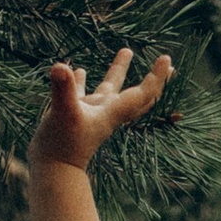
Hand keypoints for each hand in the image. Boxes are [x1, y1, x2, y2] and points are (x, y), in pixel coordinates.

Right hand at [29, 47, 173, 175]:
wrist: (52, 170)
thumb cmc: (61, 145)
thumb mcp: (63, 113)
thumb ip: (64, 90)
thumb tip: (61, 67)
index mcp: (112, 112)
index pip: (142, 94)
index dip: (156, 77)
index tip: (167, 59)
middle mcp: (106, 112)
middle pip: (136, 94)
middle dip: (152, 78)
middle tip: (167, 62)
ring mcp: (91, 113)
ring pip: (109, 88)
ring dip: (118, 70)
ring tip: (127, 50)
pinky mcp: (74, 115)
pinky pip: (83, 93)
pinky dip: (83, 80)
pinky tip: (78, 69)